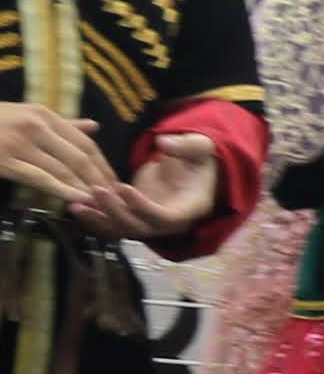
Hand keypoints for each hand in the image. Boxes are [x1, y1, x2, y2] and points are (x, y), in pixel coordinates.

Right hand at [0, 101, 118, 211]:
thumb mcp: (26, 115)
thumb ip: (61, 124)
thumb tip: (93, 126)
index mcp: (44, 115)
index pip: (84, 142)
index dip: (102, 164)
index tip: (114, 181)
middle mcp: (36, 126)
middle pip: (79, 156)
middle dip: (99, 180)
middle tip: (114, 199)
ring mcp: (21, 143)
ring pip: (63, 169)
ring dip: (85, 188)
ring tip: (101, 205)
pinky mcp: (6, 160)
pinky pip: (40, 177)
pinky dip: (62, 190)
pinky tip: (77, 200)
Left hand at [67, 132, 224, 244]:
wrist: (193, 169)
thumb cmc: (199, 158)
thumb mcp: (199, 147)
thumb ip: (185, 146)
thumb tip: (163, 143)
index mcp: (191, 207)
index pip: (167, 218)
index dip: (143, 208)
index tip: (123, 188)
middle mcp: (169, 222)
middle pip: (139, 228)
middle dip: (115, 212)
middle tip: (95, 191)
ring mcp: (149, 222)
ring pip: (121, 230)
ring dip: (98, 220)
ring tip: (75, 204)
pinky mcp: (133, 217)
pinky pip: (112, 224)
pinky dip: (94, 218)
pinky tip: (74, 205)